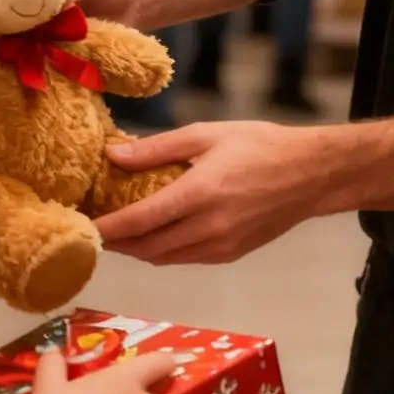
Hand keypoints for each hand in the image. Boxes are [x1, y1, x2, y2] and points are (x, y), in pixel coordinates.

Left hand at [94, 121, 325, 264]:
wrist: (310, 174)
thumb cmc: (259, 145)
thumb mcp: (206, 135)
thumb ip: (157, 148)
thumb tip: (114, 155)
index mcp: (200, 193)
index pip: (141, 220)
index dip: (108, 228)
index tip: (83, 226)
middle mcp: (209, 227)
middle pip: (147, 248)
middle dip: (117, 243)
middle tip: (92, 230)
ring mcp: (221, 246)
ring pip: (164, 259)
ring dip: (137, 251)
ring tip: (117, 234)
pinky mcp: (230, 254)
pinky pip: (185, 259)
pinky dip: (163, 252)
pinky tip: (154, 236)